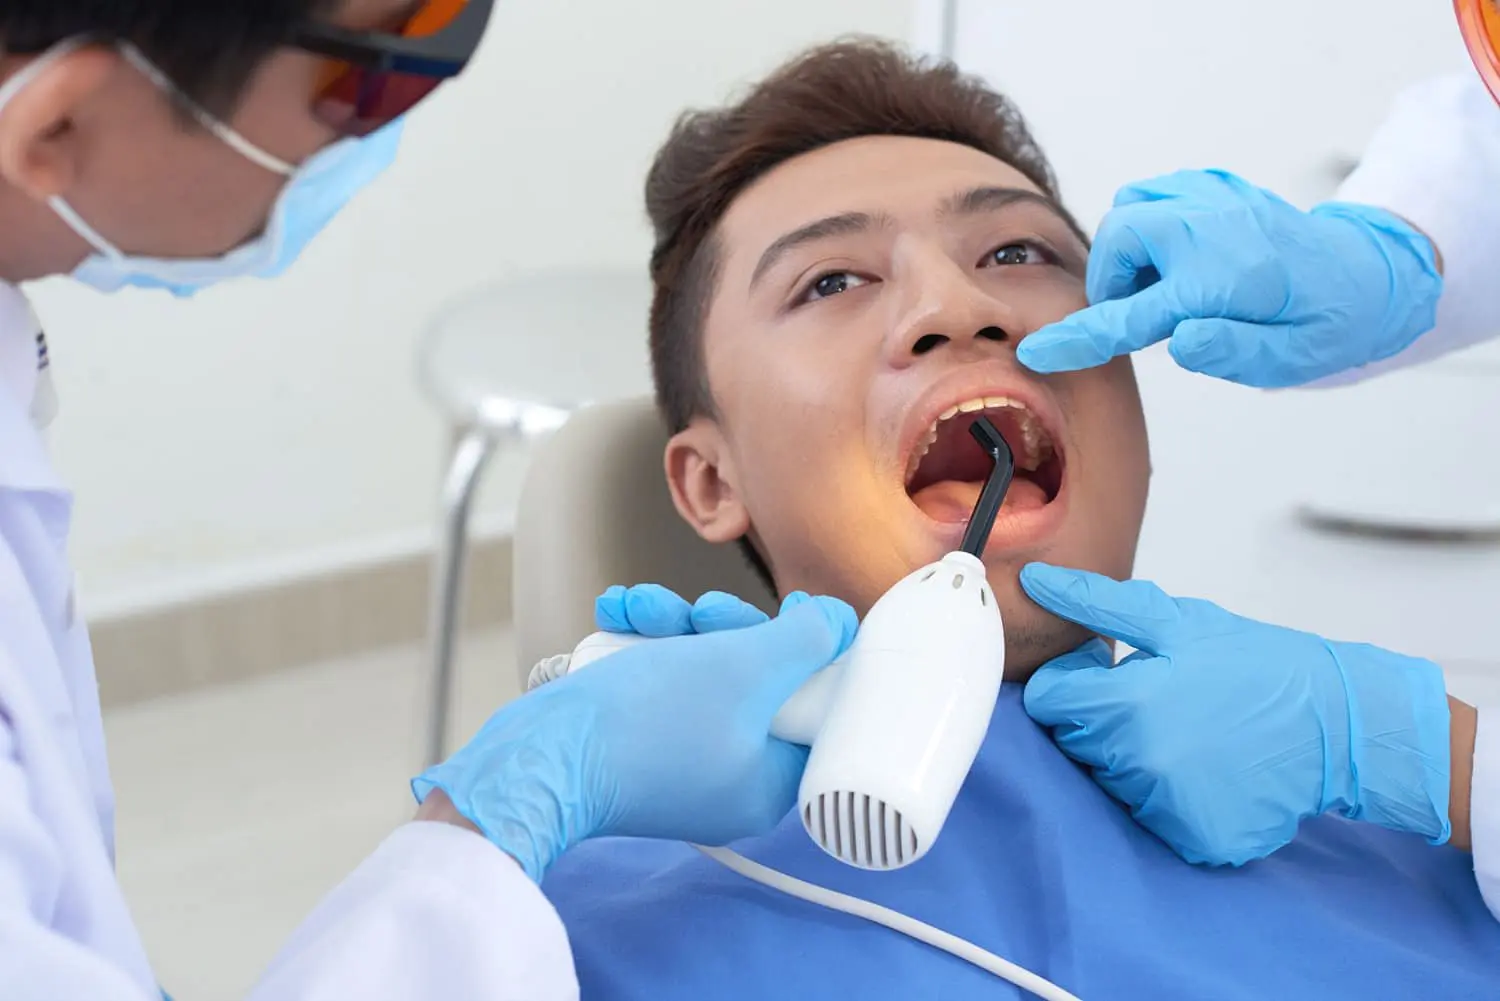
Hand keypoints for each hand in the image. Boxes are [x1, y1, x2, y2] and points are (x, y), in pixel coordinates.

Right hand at [412, 592, 856, 880]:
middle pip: (759, 679)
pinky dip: (643, 644)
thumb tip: (837, 622)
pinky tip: (618, 616)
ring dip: (675, 624)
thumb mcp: (744, 667)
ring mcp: (682, 763)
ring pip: (704, 669)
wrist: (537, 757)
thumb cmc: (643, 723)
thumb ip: (805, 640)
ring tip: (640, 608)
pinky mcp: (639, 745)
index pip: (817, 706)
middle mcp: (731, 779)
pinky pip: (661, 682)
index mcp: (771, 782)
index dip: (809, 650)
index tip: (794, 610)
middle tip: (704, 613)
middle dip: (726, 627)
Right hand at [1016, 169, 1442, 386]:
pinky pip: (1156, 192)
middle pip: (1118, 237)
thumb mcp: (1287, 360)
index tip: (1037, 350)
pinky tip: (1176, 256)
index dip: (1078, 336)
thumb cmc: (1324, 326)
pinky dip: (1150, 223)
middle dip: (1112, 280)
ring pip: (1132, 207)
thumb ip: (1229, 351)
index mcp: (1222, 280)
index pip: (1130, 313)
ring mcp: (1215, 199)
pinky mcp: (1218, 187)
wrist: (1369, 276)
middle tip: (1140, 314)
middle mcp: (1212, 229)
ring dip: (1130, 249)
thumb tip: (1177, 342)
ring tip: (1160, 284)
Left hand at [1018, 563, 1452, 865]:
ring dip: (1135, 758)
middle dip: (1102, 719)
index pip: (1047, 702)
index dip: (1072, 682)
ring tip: (1191, 732)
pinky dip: (1170, 796)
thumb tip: (1035, 583)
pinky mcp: (1195, 839)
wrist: (1340, 724)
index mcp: (1128, 705)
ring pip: (1111, 781)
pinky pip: (1153, 817)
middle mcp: (1140, 765)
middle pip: (1075, 742)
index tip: (1108, 672)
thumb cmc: (1258, 664)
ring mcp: (1168, 809)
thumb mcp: (1178, 623)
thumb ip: (1098, 605)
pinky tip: (1207, 769)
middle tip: (1161, 700)